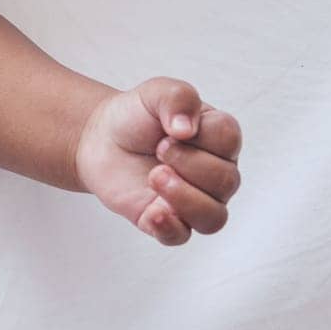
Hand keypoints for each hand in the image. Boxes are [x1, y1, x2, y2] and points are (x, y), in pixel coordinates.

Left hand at [75, 77, 242, 245]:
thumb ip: (177, 97)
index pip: (229, 139)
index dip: (199, 133)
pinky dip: (169, 227)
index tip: (169, 128)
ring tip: (155, 176)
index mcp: (218, 140)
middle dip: (188, 162)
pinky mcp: (168, 221)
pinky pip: (181, 236)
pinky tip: (154, 212)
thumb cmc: (137, 116)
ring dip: (183, 197)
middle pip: (226, 180)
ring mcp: (195, 201)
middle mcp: (215, 175)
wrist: (101, 139)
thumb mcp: (154, 92)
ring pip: (214, 217)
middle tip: (158, 149)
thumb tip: (186, 128)